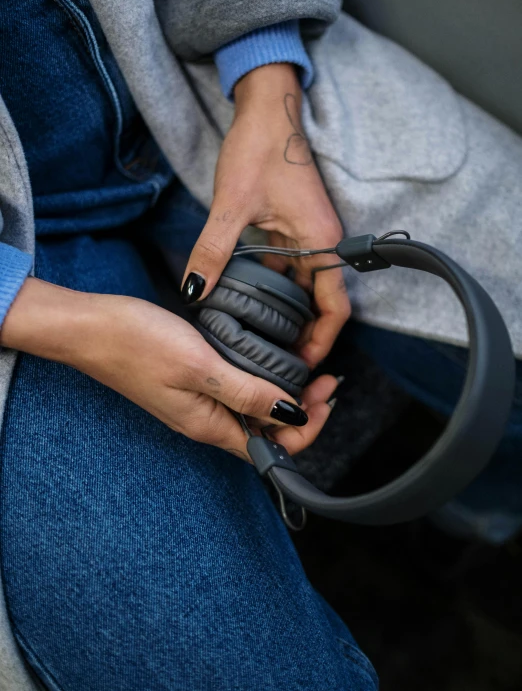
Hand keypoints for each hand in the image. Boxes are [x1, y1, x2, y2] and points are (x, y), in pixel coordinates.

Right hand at [0, 278, 338, 458]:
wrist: (89, 327)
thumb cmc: (137, 344)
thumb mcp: (200, 367)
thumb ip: (246, 394)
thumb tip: (292, 416)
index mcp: (209, 425)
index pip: (271, 448)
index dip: (306, 429)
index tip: (326, 397)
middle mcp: (205, 420)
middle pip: (265, 431)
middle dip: (302, 410)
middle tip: (326, 377)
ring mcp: (196, 402)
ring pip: (251, 410)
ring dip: (282, 394)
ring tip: (307, 367)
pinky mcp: (189, 383)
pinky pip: (233, 392)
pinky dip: (259, 380)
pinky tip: (267, 358)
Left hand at [182, 63, 350, 367]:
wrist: (266, 109)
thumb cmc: (260, 148)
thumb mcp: (232, 204)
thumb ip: (213, 251)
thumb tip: (194, 290)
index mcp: (322, 242)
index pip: (336, 308)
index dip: (322, 342)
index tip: (302, 368)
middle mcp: (322, 243)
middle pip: (319, 304)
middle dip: (301, 336)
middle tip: (273, 364)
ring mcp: (309, 236)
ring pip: (302, 288)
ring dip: (284, 313)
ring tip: (258, 340)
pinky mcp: (294, 228)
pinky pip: (288, 268)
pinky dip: (272, 288)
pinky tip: (245, 301)